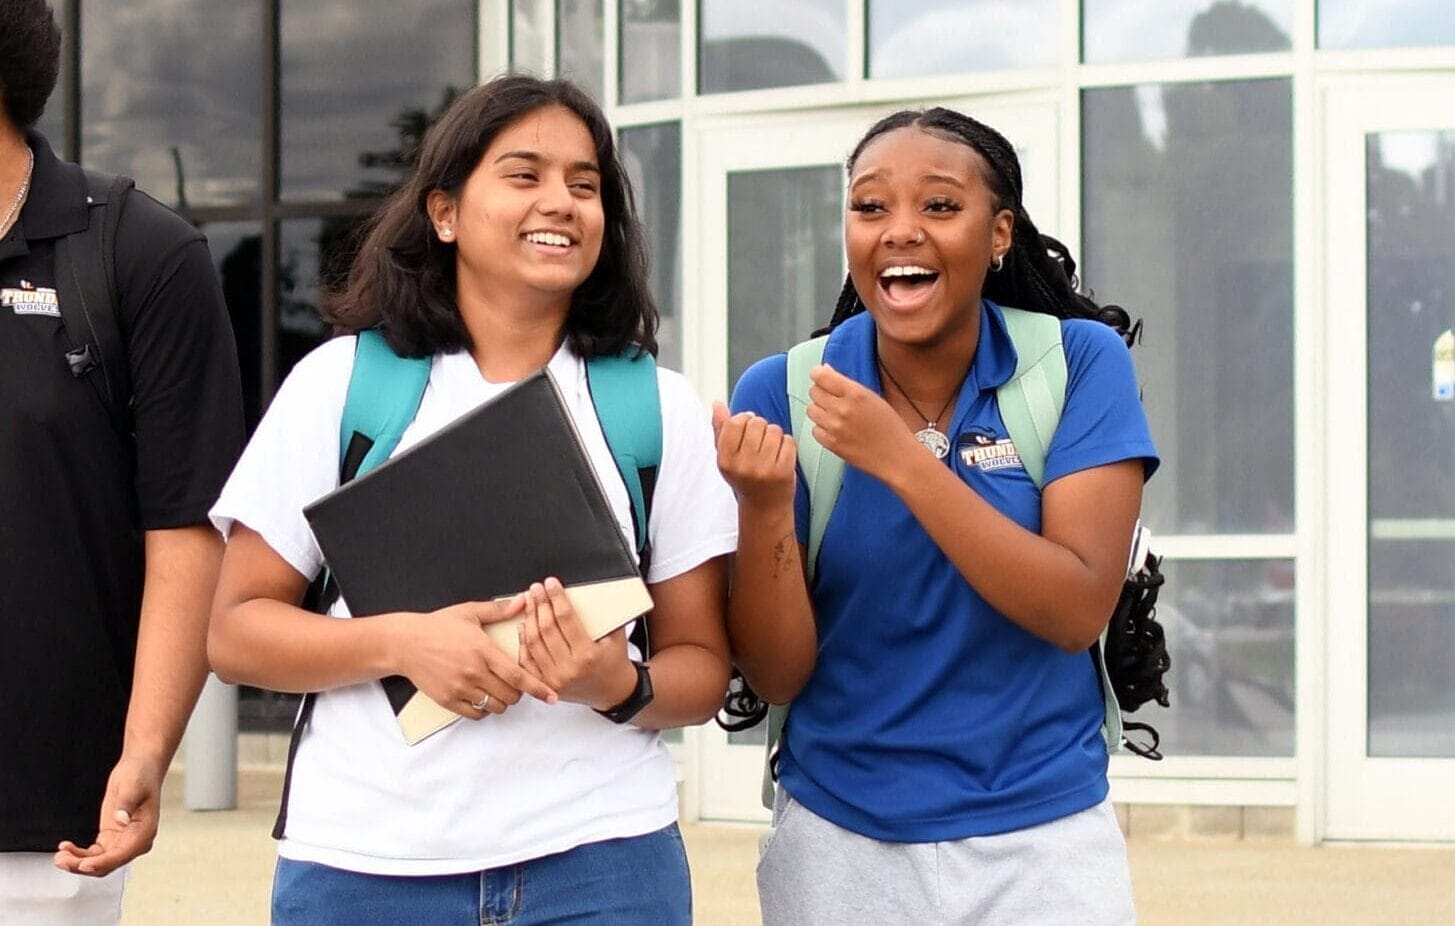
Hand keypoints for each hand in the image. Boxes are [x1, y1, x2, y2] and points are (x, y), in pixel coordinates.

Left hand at [54, 753, 163, 875]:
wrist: (139, 769)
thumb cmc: (141, 776)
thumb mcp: (133, 786)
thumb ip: (126, 804)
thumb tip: (122, 820)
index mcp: (145, 832)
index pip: (122, 855)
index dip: (102, 862)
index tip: (84, 865)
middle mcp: (135, 842)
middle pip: (108, 864)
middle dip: (83, 865)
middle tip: (63, 859)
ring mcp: (122, 842)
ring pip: (99, 862)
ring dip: (78, 862)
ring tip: (60, 855)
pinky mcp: (111, 839)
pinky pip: (94, 855)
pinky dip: (79, 854)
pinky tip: (67, 848)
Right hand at [398, 597, 557, 719]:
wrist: (405, 642)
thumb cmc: (438, 625)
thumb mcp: (469, 612)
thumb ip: (499, 610)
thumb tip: (523, 601)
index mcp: (483, 650)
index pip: (517, 675)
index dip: (538, 688)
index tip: (552, 696)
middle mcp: (473, 672)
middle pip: (510, 695)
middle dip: (519, 693)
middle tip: (516, 684)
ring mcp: (459, 688)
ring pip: (494, 707)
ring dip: (502, 702)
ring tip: (498, 690)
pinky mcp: (447, 700)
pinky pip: (475, 714)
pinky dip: (484, 710)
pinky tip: (482, 698)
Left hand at [510, 578, 636, 710]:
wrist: (614, 692)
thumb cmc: (615, 662)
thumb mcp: (616, 636)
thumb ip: (604, 615)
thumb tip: (589, 590)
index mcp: (588, 655)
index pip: (566, 618)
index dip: (556, 598)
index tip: (551, 584)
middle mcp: (569, 668)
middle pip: (547, 628)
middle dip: (540, 604)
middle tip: (536, 588)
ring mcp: (554, 679)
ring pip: (534, 642)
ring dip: (529, 618)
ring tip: (528, 601)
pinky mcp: (545, 685)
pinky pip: (527, 660)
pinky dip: (523, 641)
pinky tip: (522, 625)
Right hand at [712, 401, 795, 512]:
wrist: (764, 506)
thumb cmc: (745, 477)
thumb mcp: (727, 457)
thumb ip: (720, 430)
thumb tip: (717, 404)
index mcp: (725, 461)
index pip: (734, 423)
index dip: (743, 419)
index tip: (747, 426)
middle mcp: (743, 466)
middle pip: (756, 423)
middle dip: (760, 426)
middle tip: (759, 441)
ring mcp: (764, 470)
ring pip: (774, 430)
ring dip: (774, 435)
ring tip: (770, 449)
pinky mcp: (784, 471)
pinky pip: (788, 440)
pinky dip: (787, 444)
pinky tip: (780, 456)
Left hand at [805, 364, 919, 481]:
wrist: (897, 457)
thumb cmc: (890, 427)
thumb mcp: (873, 398)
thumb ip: (848, 385)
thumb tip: (826, 371)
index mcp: (856, 394)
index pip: (821, 376)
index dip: (818, 374)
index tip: (820, 376)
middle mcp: (843, 409)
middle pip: (814, 392)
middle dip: (821, 393)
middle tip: (833, 399)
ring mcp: (835, 427)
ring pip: (811, 410)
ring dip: (820, 410)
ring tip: (835, 416)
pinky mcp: (831, 444)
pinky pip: (815, 430)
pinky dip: (822, 429)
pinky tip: (835, 430)